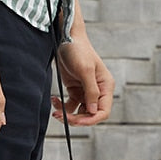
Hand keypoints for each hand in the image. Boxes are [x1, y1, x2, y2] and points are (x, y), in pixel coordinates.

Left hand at [53, 0, 113, 126]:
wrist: (66, 38)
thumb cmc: (78, 50)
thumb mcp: (85, 70)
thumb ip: (91, 92)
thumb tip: (94, 112)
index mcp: (106, 86)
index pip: (103, 111)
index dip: (91, 120)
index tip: (77, 121)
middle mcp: (98, 91)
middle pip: (90, 114)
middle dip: (76, 118)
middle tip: (61, 117)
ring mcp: (86, 91)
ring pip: (79, 112)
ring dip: (67, 115)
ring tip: (55, 111)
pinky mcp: (75, 90)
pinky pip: (70, 105)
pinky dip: (62, 106)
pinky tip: (54, 100)